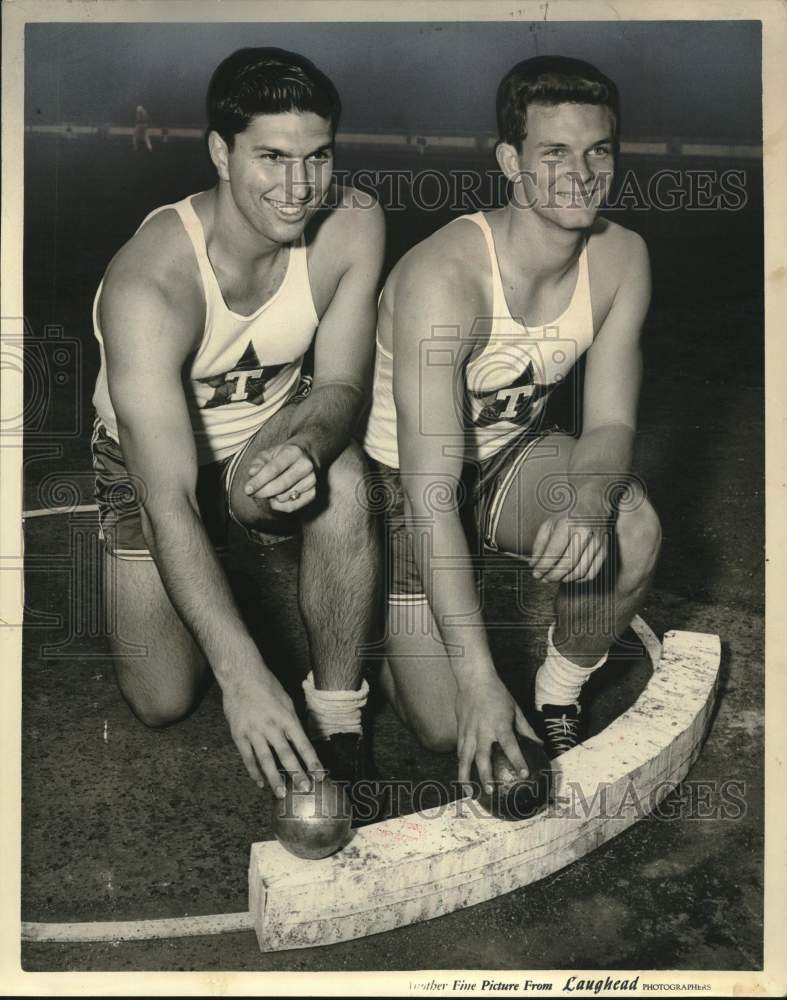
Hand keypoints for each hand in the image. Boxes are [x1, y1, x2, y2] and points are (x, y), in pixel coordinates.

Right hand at [222, 668, 323, 795]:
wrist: (240, 676)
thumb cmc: (267, 686)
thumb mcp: (286, 701)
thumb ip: (292, 722)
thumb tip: (299, 742)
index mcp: (286, 717)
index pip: (303, 744)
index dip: (312, 761)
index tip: (320, 775)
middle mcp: (271, 726)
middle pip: (286, 755)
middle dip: (297, 774)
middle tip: (305, 789)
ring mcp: (254, 732)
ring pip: (266, 760)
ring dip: (275, 779)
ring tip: (282, 794)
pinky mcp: (238, 735)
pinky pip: (248, 757)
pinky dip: (254, 772)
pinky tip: (260, 783)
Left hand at [244, 441, 316, 512]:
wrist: (308, 455)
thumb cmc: (283, 455)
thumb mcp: (269, 453)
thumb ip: (258, 462)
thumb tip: (252, 473)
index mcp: (293, 452)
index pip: (274, 469)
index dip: (259, 481)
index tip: (247, 489)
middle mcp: (305, 466)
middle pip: (281, 485)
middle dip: (263, 492)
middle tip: (253, 493)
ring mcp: (311, 481)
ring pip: (285, 497)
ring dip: (271, 497)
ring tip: (269, 490)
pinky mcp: (313, 493)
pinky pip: (292, 507)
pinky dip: (279, 506)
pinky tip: (276, 498)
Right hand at [455, 671, 541, 793]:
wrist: (473, 678)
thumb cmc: (497, 693)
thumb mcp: (515, 708)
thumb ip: (525, 728)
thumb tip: (539, 744)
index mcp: (499, 723)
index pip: (510, 745)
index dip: (517, 760)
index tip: (524, 774)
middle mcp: (482, 729)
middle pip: (482, 757)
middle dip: (485, 776)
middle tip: (491, 791)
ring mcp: (468, 730)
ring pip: (465, 757)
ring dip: (466, 776)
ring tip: (469, 792)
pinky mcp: (459, 729)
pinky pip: (460, 750)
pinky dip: (461, 764)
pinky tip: (462, 775)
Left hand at [531, 491, 610, 584]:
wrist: (594, 503)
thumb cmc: (568, 514)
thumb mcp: (549, 523)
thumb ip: (539, 545)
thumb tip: (534, 565)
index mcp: (568, 523)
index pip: (554, 552)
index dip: (543, 566)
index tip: (536, 573)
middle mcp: (585, 533)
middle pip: (567, 564)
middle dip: (552, 576)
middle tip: (543, 578)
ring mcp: (597, 543)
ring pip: (580, 571)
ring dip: (564, 579)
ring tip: (554, 578)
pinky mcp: (605, 550)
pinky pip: (591, 573)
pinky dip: (578, 579)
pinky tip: (569, 576)